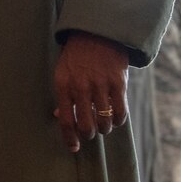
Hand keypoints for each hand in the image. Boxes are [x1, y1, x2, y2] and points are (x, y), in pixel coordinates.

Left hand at [53, 31, 128, 152]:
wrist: (96, 33)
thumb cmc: (76, 56)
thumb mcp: (62, 72)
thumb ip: (63, 95)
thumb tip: (60, 118)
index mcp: (63, 85)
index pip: (66, 121)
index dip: (70, 139)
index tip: (74, 148)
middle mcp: (81, 87)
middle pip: (86, 125)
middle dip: (88, 134)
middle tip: (90, 132)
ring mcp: (101, 85)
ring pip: (105, 122)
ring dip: (104, 128)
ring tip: (102, 124)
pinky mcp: (119, 84)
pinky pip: (121, 113)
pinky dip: (118, 121)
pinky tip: (114, 118)